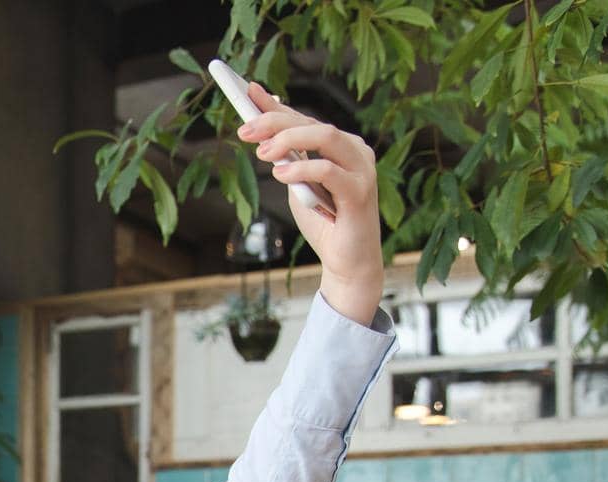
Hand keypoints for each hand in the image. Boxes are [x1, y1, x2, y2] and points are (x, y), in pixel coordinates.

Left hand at [236, 82, 383, 326]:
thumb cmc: (323, 221)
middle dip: (275, 122)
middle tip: (245, 130)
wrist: (347, 262)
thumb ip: (285, 155)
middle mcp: (356, 150)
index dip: (275, 107)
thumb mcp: (296, 183)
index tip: (246, 93)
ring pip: (326, 137)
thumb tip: (260, 127)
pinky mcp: (361, 192)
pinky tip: (281, 173)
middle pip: (314, 123)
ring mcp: (362, 169)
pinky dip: (303, 168)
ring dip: (289, 140)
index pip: (305, 119)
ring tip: (262, 154)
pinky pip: (330, 170)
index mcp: (342, 145)